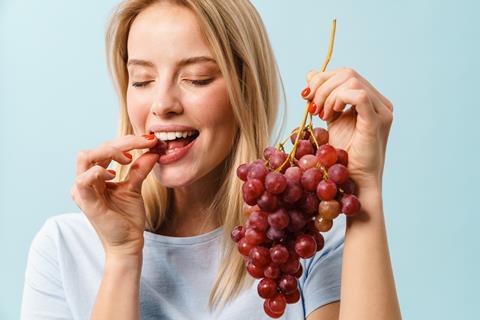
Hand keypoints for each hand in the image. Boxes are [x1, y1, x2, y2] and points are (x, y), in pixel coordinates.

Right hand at [70, 134, 160, 256]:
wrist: (128, 243)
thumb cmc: (127, 217)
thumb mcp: (135, 187)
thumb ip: (140, 168)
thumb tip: (153, 150)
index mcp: (94, 177)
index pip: (104, 149)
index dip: (126, 141)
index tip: (149, 140)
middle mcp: (84, 181)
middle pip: (94, 149)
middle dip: (121, 142)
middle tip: (145, 142)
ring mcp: (82, 192)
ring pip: (86, 157)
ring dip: (110, 152)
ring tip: (129, 159)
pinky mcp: (86, 203)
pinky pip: (83, 180)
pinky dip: (98, 171)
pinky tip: (114, 174)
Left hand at [302, 67, 393, 189]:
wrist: (352, 181)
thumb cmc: (343, 155)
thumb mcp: (330, 119)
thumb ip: (323, 97)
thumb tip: (311, 74)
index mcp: (371, 100)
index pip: (345, 74)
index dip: (322, 80)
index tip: (307, 98)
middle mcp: (381, 103)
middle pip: (347, 73)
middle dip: (322, 86)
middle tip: (312, 108)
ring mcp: (382, 111)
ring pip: (351, 81)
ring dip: (328, 95)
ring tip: (321, 115)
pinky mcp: (377, 122)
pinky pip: (359, 96)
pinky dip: (339, 99)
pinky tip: (331, 115)